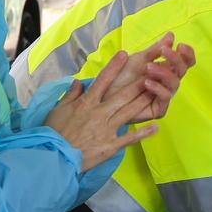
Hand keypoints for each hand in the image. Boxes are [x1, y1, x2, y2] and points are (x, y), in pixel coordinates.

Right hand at [45, 52, 165, 171]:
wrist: (55, 157)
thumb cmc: (53, 133)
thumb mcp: (57, 110)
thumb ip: (70, 95)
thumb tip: (78, 82)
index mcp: (86, 103)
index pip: (102, 80)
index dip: (114, 66)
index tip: (123, 54)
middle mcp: (99, 113)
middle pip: (122, 95)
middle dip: (138, 82)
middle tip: (152, 72)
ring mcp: (107, 129)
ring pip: (129, 112)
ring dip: (144, 101)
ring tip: (157, 92)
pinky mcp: (111, 145)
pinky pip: (130, 138)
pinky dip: (143, 133)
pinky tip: (155, 127)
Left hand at [106, 32, 195, 122]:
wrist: (106, 94)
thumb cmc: (122, 77)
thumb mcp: (139, 59)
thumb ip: (156, 49)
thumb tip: (171, 36)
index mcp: (166, 69)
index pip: (185, 62)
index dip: (187, 54)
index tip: (180, 45)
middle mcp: (167, 82)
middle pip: (182, 71)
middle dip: (175, 59)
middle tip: (164, 51)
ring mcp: (164, 96)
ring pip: (175, 84)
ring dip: (164, 73)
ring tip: (148, 67)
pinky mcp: (158, 109)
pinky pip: (165, 99)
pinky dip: (158, 89)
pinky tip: (147, 82)